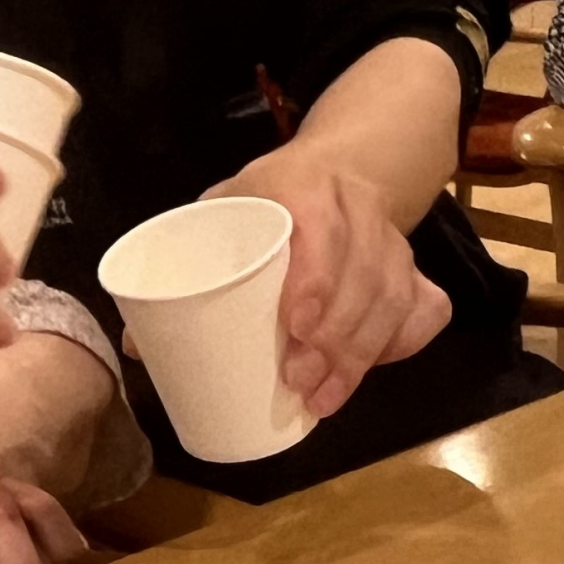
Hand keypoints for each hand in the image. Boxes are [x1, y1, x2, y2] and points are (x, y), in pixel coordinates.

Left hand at [206, 149, 451, 418]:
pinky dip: (403, 343)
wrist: (343, 166)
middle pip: (363, 277)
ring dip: (361, 355)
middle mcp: (357, 209)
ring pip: (393, 299)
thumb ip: (190, 261)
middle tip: (298, 381)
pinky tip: (373, 370)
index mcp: (303, 186)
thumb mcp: (225, 205)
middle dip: (334, 338)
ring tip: (324, 398)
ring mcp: (393, 241)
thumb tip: (138, 342)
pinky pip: (425, 309)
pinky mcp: (415, 268)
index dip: (316, 280)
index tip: (295, 327)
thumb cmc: (269, 195)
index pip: (321, 231)